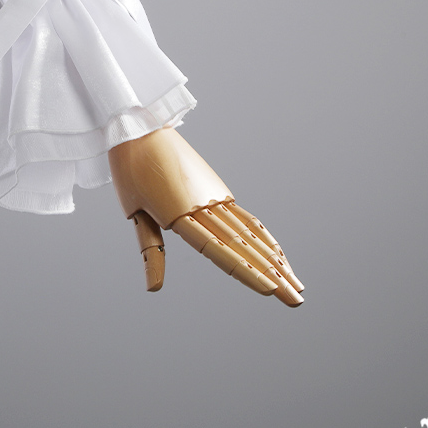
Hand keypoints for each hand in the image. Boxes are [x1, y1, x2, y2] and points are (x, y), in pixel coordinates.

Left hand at [108, 128, 303, 306]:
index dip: (245, 271)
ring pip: (249, 234)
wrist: (140, 127)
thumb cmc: (130, 170)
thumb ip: (151, 251)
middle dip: (272, 275)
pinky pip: (244, 218)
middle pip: (242, 246)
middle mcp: (203, 205)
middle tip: (297, 300)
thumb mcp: (134, 211)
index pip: (217, 250)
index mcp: (178, 213)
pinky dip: (263, 237)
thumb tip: (154, 289)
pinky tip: (277, 252)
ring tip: (296, 283)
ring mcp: (214, 195)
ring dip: (275, 260)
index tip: (269, 290)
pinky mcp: (216, 188)